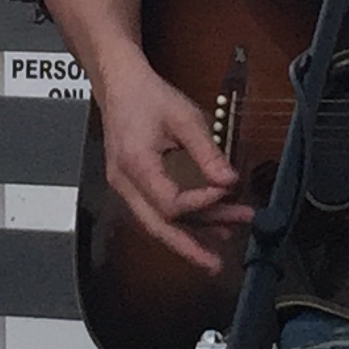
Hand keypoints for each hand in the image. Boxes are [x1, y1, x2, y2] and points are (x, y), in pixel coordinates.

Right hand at [97, 54, 249, 273]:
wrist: (119, 84)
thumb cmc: (146, 96)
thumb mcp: (184, 117)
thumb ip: (208, 152)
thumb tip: (229, 181)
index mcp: (135, 165)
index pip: (170, 203)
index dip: (201, 204)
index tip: (226, 192)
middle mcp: (125, 182)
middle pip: (157, 227)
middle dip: (188, 247)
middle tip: (215, 264)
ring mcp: (126, 186)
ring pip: (158, 222)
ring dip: (191, 233)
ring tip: (224, 239)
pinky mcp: (134, 185)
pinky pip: (157, 211)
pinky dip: (183, 220)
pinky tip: (209, 223)